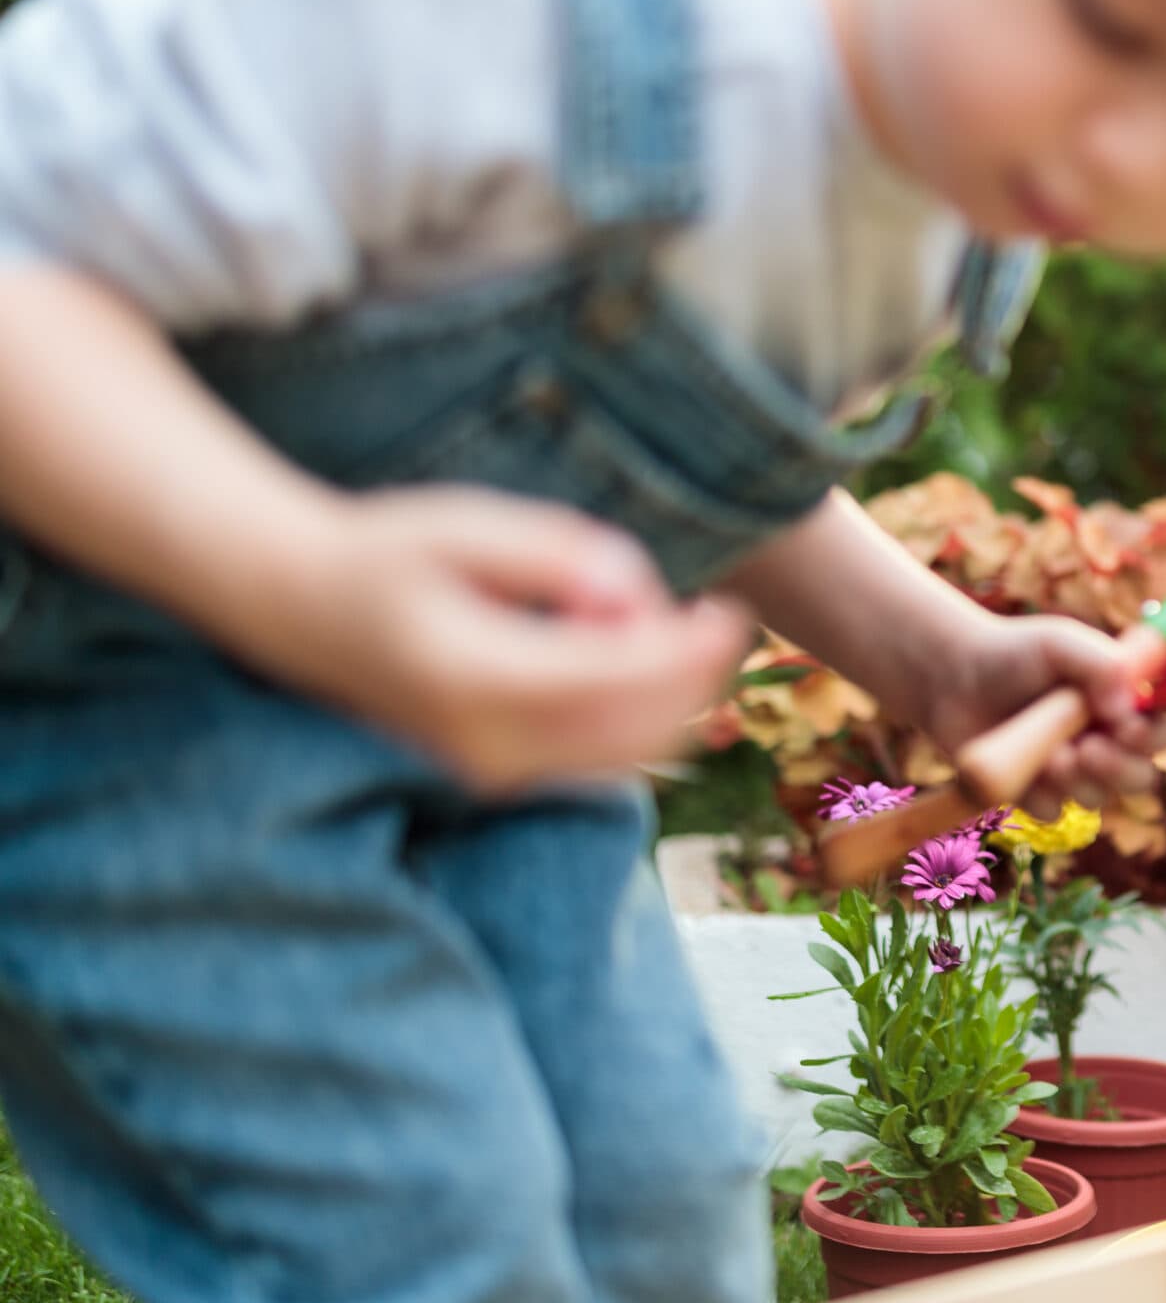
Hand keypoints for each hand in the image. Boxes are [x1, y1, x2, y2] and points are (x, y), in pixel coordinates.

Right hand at [249, 486, 751, 794]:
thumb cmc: (385, 552)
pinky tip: (617, 658)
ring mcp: (493, 772)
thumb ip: (557, 555)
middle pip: (638, 731)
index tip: (730, 611)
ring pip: (628, 757)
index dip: (689, 652)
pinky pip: (598, 762)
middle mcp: (488, 744)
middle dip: (693, 677)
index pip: (617, 681)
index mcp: (478, 678)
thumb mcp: (467, 526)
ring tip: (651, 627)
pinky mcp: (500, 777)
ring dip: (670, 700)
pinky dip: (636, 718)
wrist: (297, 608)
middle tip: (707, 614)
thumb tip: (633, 595)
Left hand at [923, 612, 1165, 815]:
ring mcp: (1071, 773)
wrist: (953, 677)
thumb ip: (1100, 664)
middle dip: (1120, 770)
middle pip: (1140, 778)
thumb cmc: (1014, 652)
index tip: (1124, 727)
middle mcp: (1104, 743)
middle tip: (1088, 750)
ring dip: (1074, 779)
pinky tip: (1016, 764)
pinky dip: (1037, 792)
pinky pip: (1051, 810)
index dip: (1151, 737)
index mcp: (1121, 706)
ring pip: (1096, 798)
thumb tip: (1126, 707)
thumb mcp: (1059, 642)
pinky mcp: (1036, 795)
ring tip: (1045, 753)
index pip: (1159, 732)